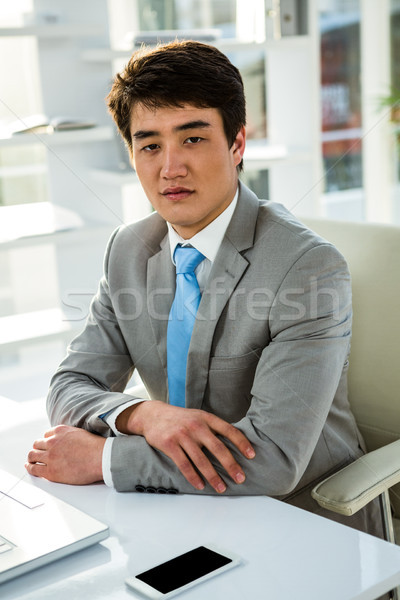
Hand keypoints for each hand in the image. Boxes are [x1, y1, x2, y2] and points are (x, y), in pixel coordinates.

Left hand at [25, 425, 104, 484]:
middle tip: (38, 453)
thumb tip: (65, 442)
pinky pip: (34, 469)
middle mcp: (52, 442)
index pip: (46, 435)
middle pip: (37, 444)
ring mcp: (50, 457)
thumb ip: (68, 436)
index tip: (47, 446)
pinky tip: (30, 468)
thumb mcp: (79, 433)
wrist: (100, 458)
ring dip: (32, 458)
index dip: (46, 441)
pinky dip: (30, 468)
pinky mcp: (50, 471)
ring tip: (31, 461)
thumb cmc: (95, 447)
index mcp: (60, 431)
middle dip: (37, 449)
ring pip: (32, 455)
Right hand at [119, 401, 254, 493]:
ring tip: (221, 487)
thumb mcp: (198, 416)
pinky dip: (193, 477)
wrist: (152, 415)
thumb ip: (212, 427)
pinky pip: (184, 464)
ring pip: (201, 459)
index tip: (252, 455)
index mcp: (206, 418)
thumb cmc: (180, 419)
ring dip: (213, 476)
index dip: (241, 442)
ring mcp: (182, 435)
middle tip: (240, 478)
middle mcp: (196, 425)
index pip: (228, 430)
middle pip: (217, 447)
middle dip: (231, 465)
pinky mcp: (169, 444)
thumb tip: (234, 443)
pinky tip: (200, 485)